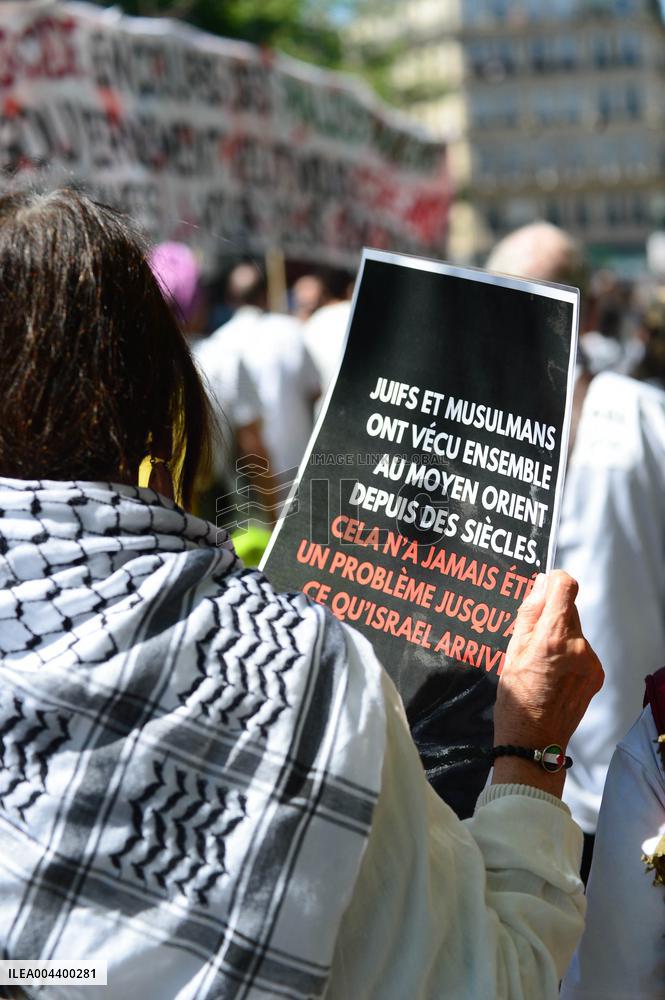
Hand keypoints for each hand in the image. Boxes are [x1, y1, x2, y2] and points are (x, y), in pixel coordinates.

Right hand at [492, 570, 603, 795]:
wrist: (534, 741)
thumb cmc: (516, 699)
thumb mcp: (511, 650)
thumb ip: (529, 613)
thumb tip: (541, 585)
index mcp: (554, 638)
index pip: (566, 587)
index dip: (554, 581)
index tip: (544, 588)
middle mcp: (579, 647)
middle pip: (569, 610)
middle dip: (552, 615)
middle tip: (532, 637)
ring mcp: (591, 663)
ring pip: (575, 631)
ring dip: (560, 636)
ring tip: (541, 661)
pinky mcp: (597, 675)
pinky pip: (582, 650)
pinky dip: (569, 653)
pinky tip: (552, 673)